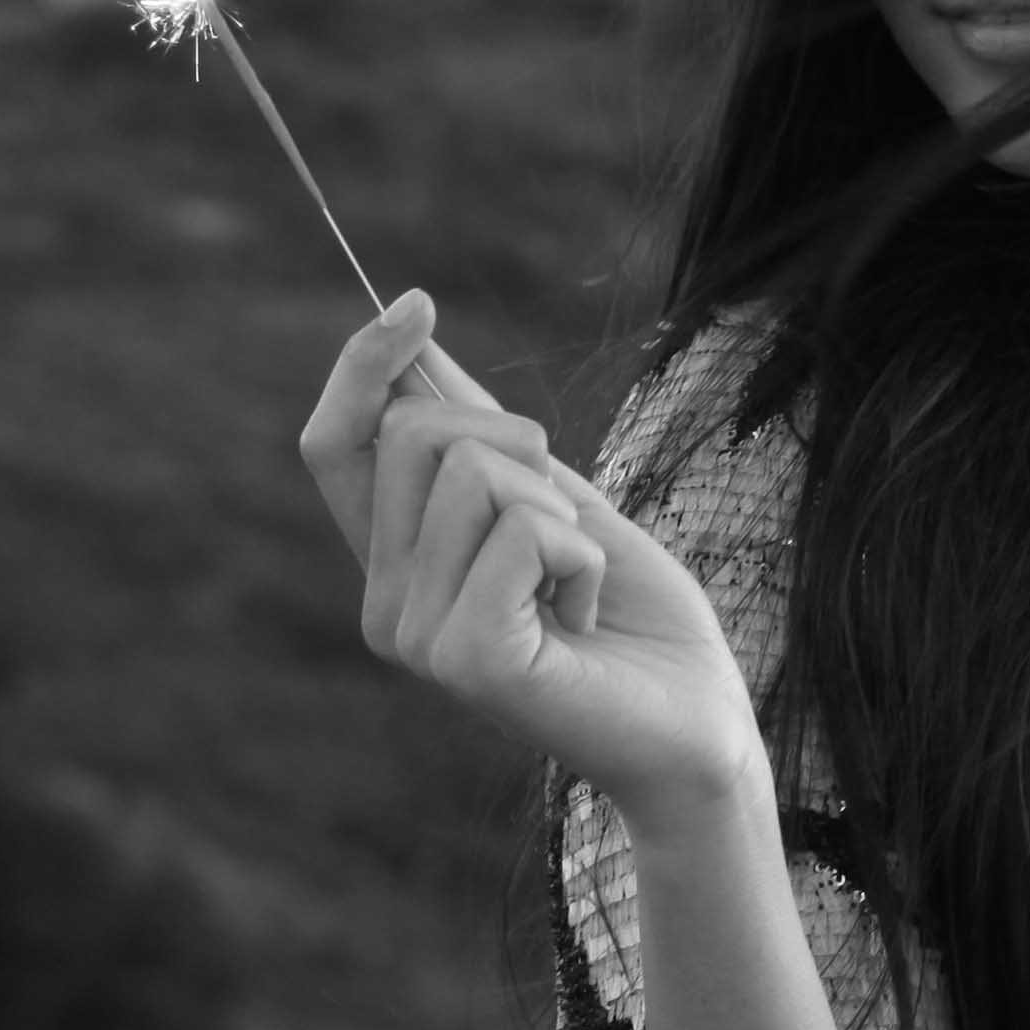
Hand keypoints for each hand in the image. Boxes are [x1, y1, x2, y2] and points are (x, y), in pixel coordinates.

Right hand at [296, 293, 768, 832]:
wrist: (697, 726)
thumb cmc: (634, 618)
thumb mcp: (554, 498)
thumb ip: (480, 434)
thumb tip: (413, 340)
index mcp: (397, 567)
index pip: (333, 445)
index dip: (361, 366)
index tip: (416, 303)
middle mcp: (387, 605)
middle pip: (413, 433)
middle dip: (515, 441)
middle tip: (568, 526)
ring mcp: (417, 638)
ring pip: (473, 473)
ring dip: (562, 510)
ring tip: (579, 581)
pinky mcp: (467, 658)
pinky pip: (521, 531)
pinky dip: (581, 554)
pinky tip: (586, 613)